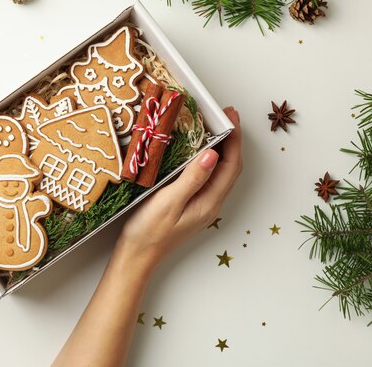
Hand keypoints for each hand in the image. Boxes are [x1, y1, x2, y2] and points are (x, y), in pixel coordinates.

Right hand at [118, 107, 241, 269]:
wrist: (137, 256)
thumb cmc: (149, 231)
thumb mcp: (169, 201)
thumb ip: (192, 178)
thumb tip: (213, 154)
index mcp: (208, 202)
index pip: (230, 166)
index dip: (234, 139)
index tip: (230, 116)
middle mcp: (210, 203)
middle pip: (229, 168)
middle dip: (232, 140)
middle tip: (225, 115)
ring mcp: (201, 205)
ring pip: (219, 172)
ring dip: (221, 148)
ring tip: (215, 127)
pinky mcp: (190, 204)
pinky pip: (207, 177)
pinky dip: (208, 159)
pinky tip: (198, 151)